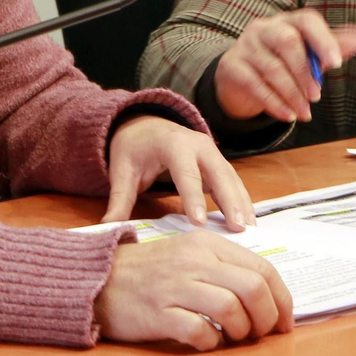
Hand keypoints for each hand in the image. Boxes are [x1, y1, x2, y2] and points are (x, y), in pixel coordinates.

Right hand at [95, 231, 293, 349]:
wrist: (100, 279)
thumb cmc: (150, 272)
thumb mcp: (190, 256)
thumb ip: (224, 267)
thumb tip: (266, 295)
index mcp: (207, 244)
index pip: (262, 268)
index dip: (282, 299)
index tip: (285, 321)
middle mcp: (194, 260)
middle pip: (253, 288)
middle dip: (268, 318)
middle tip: (262, 334)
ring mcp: (175, 286)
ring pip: (231, 309)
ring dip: (241, 331)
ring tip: (233, 337)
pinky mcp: (159, 312)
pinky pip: (200, 331)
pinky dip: (212, 342)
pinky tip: (207, 341)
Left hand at [103, 115, 254, 228]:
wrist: (146, 125)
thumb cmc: (134, 148)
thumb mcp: (122, 171)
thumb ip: (119, 199)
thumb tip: (107, 228)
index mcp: (173, 144)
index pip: (185, 173)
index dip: (193, 197)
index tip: (200, 222)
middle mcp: (198, 144)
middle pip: (218, 173)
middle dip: (229, 200)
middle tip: (238, 228)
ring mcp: (212, 152)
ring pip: (231, 178)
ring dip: (241, 203)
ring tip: (248, 230)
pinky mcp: (218, 163)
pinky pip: (233, 182)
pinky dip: (242, 201)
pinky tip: (248, 222)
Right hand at [213, 9, 355, 122]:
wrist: (239, 77)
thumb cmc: (279, 61)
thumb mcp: (305, 53)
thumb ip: (329, 46)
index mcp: (287, 21)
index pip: (306, 20)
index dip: (323, 40)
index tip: (336, 63)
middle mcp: (264, 29)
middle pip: (286, 41)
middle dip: (304, 71)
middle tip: (317, 96)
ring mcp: (245, 46)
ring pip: (271, 67)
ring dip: (291, 94)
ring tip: (305, 113)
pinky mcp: (231, 67)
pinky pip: (253, 84)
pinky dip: (273, 102)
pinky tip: (287, 115)